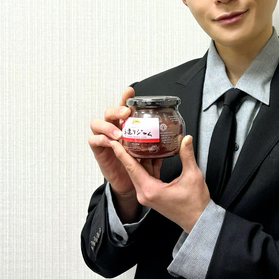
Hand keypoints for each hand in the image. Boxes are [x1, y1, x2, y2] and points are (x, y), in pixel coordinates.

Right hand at [89, 86, 150, 220]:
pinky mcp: (99, 152)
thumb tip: (183, 140)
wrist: (129, 187)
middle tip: (126, 113)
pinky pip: (94, 141)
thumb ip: (162, 146)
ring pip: (97, 123)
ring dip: (108, 126)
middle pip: (109, 112)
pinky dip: (101, 139)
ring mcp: (104, 140)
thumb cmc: (140, 169)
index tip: (131, 91)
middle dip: (116, 110)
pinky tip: (110, 142)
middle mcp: (114, 130)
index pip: (125, 109)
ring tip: (119, 133)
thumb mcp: (154, 156)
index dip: (126, 98)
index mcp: (127, 127)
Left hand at [111, 135, 208, 232]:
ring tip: (138, 143)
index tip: (114, 142)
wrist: (198, 220)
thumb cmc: (194, 203)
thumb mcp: (192, 176)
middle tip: (125, 138)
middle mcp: (145, 194)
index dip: (122, 154)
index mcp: (151, 190)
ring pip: (139, 173)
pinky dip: (147, 166)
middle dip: (128, 153)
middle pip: (132, 169)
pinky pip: (146, 178)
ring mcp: (147, 196)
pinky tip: (151, 155)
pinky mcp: (152, 196)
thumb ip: (187, 155)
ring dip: (139, 159)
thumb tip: (186, 140)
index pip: (132, 168)